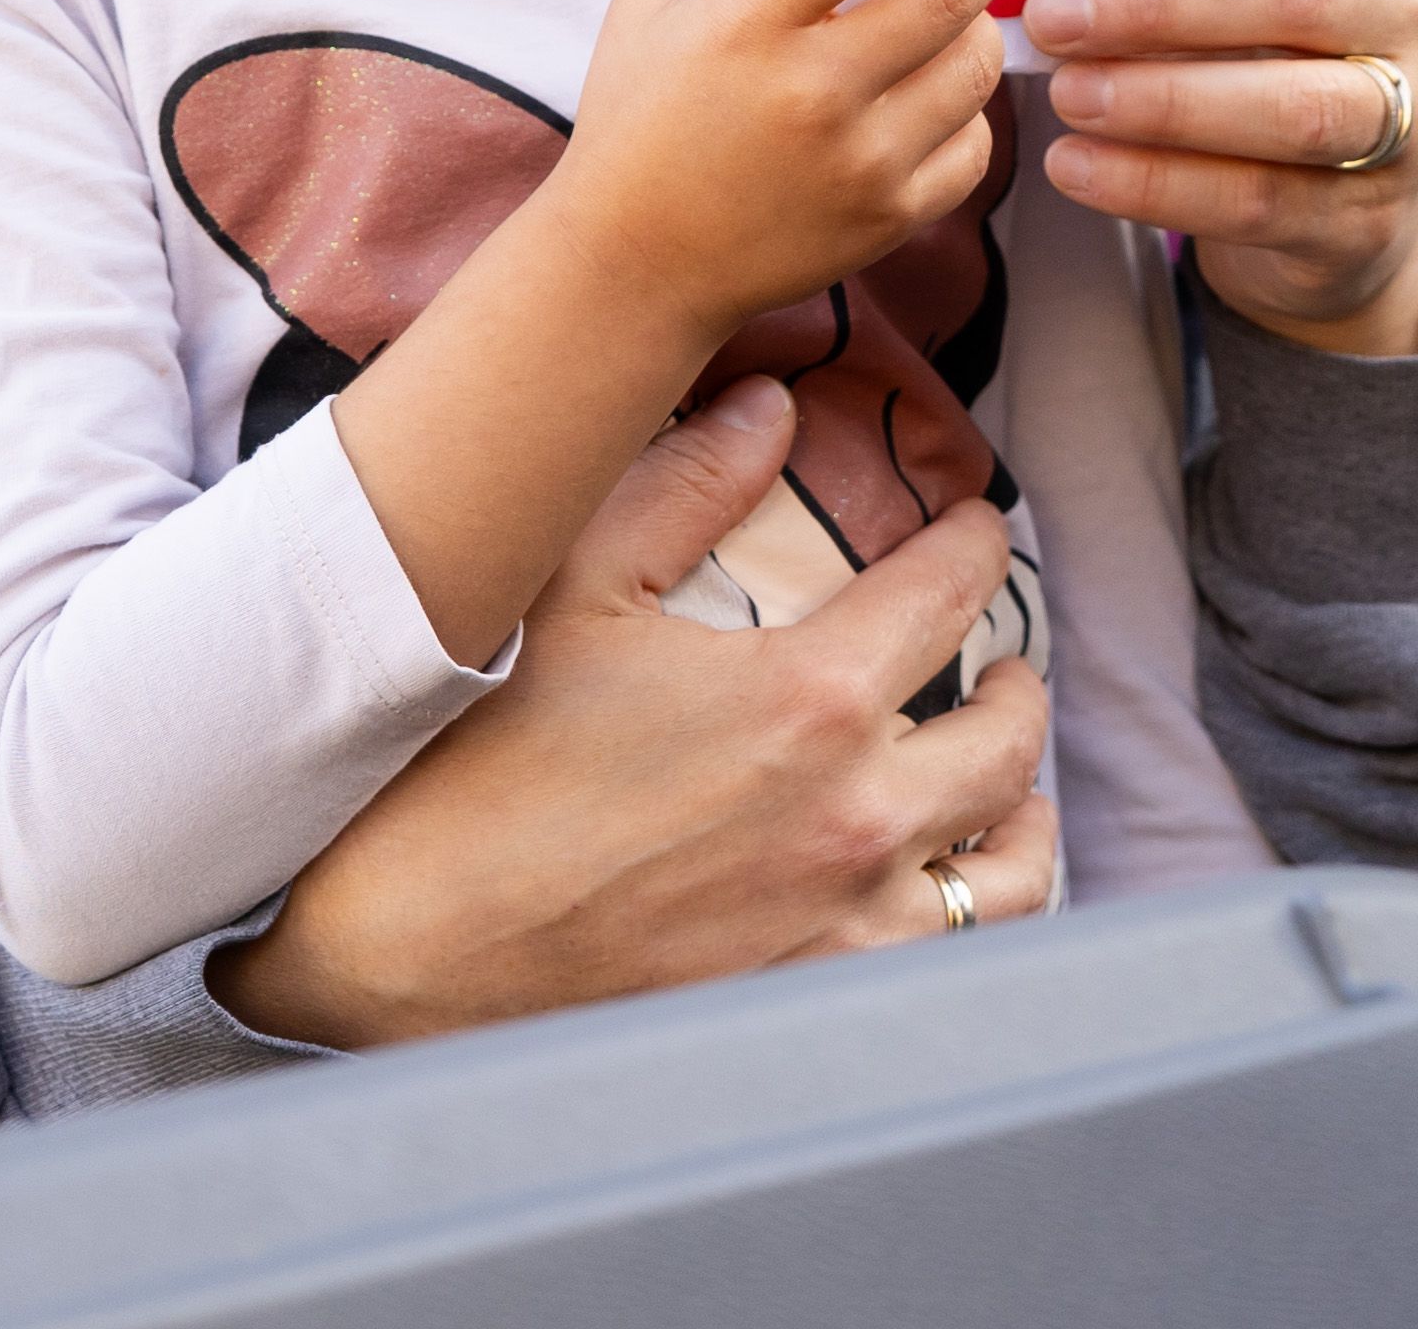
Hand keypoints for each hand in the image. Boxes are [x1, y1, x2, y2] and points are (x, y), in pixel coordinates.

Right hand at [217, 377, 1059, 1047]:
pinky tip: (948, 893)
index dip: (977, 541)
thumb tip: (769, 410)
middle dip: (1013, 682)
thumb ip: (682, 485)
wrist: (398, 955)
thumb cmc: (470, 765)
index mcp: (812, 699)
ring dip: (1019, 813)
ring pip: (1010, 869)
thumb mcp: (566, 589)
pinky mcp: (817, 1008)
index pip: (953, 591)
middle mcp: (857, 818)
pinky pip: (956, 965)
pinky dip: (976, 918)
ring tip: (1005, 788)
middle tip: (996, 662)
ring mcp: (847, 930)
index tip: (977, 523)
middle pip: (1008, 737)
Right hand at [538, 0, 1012, 355]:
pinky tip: (948, 91)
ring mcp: (859, 163)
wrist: (635, 266)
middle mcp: (812, 92)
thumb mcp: (643, 6)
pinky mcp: (887, 219)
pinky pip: (971, 148)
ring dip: (983, 23)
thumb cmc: (637, 126)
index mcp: (748, 25)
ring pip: (972, 70)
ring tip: (967, 8)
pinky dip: (971, 111)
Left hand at [1028, 0, 1417, 353]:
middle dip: (1158, 3)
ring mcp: (1406, 119)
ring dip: (1162, 100)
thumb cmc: (1266, 46)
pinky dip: (1156, 185)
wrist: (1346, 197)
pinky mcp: (1369, 217)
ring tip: (1065, 95)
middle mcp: (1409, 9)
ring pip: (1291, 106)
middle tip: (1052, 17)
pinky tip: (1077, 168)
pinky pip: (1260, 201)